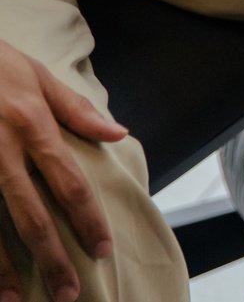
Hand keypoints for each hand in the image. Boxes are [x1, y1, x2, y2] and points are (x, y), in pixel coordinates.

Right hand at [0, 42, 125, 301]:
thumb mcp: (36, 76)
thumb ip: (76, 110)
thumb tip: (118, 133)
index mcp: (31, 124)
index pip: (68, 181)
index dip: (87, 218)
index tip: (102, 248)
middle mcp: (0, 148)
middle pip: (31, 214)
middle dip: (52, 255)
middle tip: (69, 290)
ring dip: (4, 268)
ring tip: (19, 300)